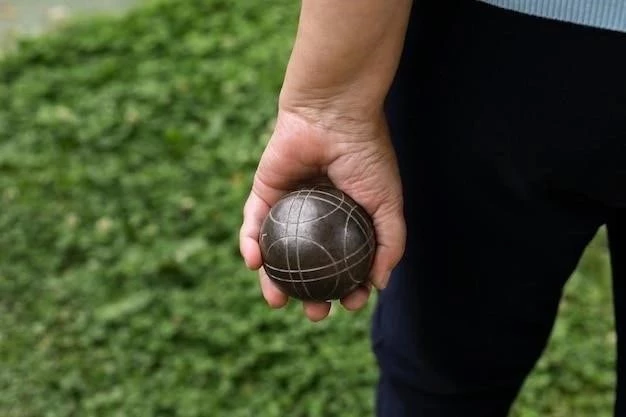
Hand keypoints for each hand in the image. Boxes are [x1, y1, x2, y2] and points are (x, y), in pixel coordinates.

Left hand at [239, 109, 405, 320]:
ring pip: (277, 252)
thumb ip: (390, 243)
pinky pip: (253, 224)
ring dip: (273, 281)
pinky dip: (250, 245)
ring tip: (276, 302)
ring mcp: (289, 207)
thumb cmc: (366, 156)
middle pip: (308, 266)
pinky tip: (253, 265)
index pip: (344, 264)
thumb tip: (380, 284)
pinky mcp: (264, 192)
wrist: (334, 115)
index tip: (348, 304)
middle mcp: (316, 218)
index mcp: (345, 221)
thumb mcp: (388, 203)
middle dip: (309, 295)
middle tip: (314, 313)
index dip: (346, 288)